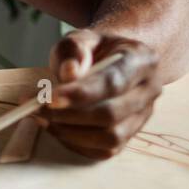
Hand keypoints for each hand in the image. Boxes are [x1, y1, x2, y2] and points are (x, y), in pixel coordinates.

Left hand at [39, 29, 160, 158]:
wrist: (111, 60)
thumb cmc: (94, 50)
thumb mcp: (81, 38)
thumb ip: (74, 49)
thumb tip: (69, 72)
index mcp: (143, 60)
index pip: (113, 82)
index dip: (81, 93)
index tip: (50, 97)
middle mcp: (150, 90)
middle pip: (112, 114)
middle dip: (70, 115)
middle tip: (38, 108)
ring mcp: (143, 116)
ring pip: (110, 138)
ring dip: (71, 132)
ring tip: (43, 118)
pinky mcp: (131, 135)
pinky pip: (104, 150)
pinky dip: (76, 143)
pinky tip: (56, 128)